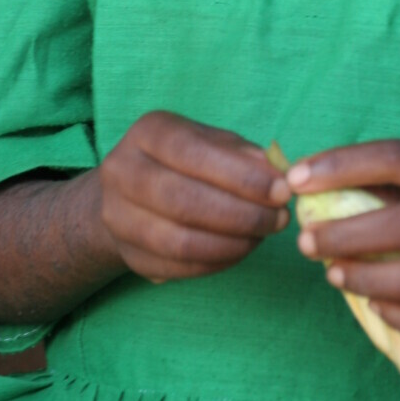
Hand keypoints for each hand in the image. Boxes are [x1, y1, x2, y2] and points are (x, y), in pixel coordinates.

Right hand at [99, 111, 291, 282]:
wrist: (129, 193)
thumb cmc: (183, 161)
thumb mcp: (210, 142)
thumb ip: (240, 153)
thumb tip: (273, 172)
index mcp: (147, 133)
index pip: (193, 153)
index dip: (241, 175)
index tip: (282, 190)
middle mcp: (122, 171)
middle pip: (184, 201)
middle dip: (242, 214)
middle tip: (279, 218)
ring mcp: (117, 217)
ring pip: (179, 241)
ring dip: (232, 243)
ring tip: (263, 235)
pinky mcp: (128, 254)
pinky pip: (177, 266)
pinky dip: (217, 262)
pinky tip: (241, 249)